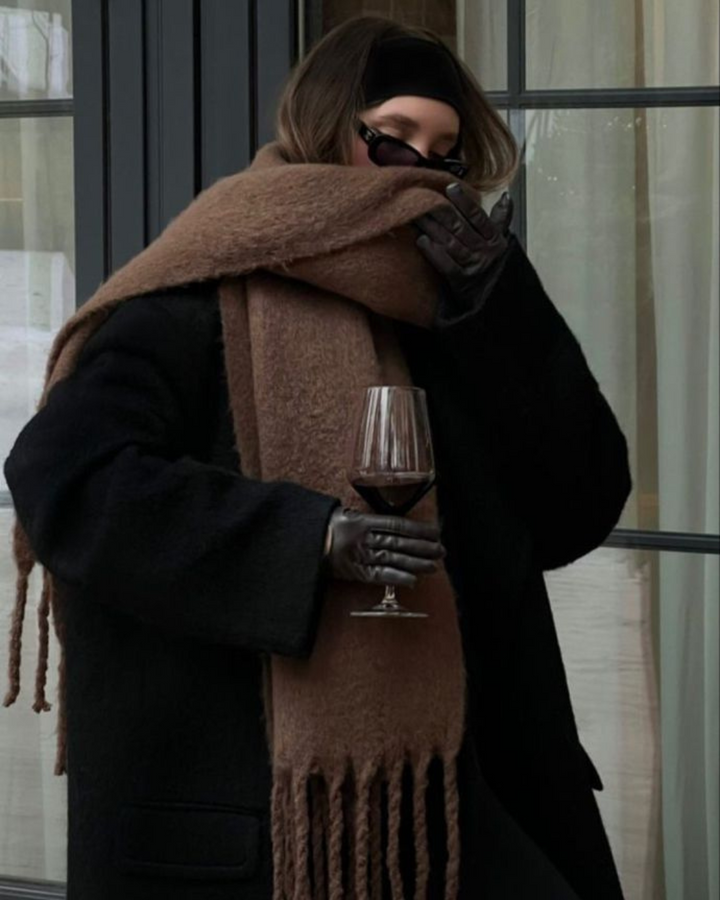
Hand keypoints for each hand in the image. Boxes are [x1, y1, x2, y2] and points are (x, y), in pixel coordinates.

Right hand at [323, 507, 445, 587]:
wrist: (305, 542)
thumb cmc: (328, 526)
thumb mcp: (348, 514)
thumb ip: (372, 519)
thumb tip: (398, 525)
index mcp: (363, 521)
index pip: (398, 524)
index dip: (419, 529)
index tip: (435, 532)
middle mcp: (364, 538)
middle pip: (399, 542)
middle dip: (423, 547)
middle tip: (440, 551)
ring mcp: (359, 555)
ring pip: (393, 559)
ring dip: (415, 563)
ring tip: (433, 566)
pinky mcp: (355, 572)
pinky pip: (379, 576)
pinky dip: (397, 578)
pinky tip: (413, 580)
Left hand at [413, 183, 513, 308]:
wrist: (498, 301)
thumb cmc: (496, 268)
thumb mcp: (502, 243)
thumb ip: (501, 219)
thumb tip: (506, 196)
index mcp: (494, 240)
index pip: (479, 217)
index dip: (465, 202)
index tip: (450, 188)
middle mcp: (484, 252)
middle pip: (460, 228)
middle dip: (441, 212)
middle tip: (424, 197)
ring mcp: (472, 267)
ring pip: (450, 243)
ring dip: (432, 228)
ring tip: (417, 215)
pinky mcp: (461, 283)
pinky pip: (446, 265)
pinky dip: (434, 253)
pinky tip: (422, 240)